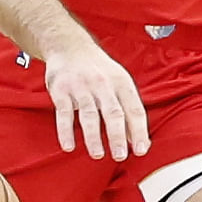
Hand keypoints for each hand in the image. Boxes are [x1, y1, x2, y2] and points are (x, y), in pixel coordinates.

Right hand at [38, 37, 151, 165]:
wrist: (69, 46)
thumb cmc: (99, 70)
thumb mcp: (119, 83)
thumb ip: (129, 111)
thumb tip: (140, 143)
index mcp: (122, 83)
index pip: (134, 109)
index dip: (138, 131)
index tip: (140, 150)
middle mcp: (103, 84)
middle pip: (113, 112)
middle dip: (117, 136)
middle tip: (120, 155)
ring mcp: (81, 86)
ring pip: (89, 114)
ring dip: (93, 137)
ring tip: (97, 154)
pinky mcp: (61, 90)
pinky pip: (64, 113)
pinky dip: (65, 131)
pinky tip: (69, 146)